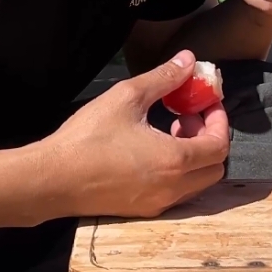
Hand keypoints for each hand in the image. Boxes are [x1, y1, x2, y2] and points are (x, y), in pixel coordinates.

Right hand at [46, 51, 228, 218]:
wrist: (52, 180)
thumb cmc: (89, 137)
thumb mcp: (127, 97)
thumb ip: (164, 78)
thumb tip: (189, 60)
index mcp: (175, 161)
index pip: (219, 145)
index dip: (218, 120)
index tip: (205, 102)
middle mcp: (173, 188)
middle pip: (214, 168)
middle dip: (209, 139)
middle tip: (187, 116)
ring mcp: (158, 204)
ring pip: (196, 183)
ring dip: (193, 156)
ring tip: (168, 130)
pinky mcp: (141, 211)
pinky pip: (176, 192)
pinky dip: (177, 172)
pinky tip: (150, 151)